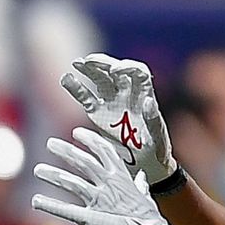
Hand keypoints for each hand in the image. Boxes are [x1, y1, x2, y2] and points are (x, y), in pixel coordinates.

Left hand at [32, 128, 181, 224]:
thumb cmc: (151, 221)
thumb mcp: (146, 198)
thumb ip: (140, 185)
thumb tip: (141, 176)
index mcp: (123, 178)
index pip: (104, 151)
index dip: (90, 140)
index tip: (76, 133)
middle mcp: (110, 185)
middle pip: (84, 162)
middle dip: (66, 151)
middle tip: (50, 143)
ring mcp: (100, 201)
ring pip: (72, 182)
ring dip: (53, 175)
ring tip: (37, 169)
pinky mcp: (92, 219)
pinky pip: (67, 210)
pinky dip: (50, 205)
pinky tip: (35, 200)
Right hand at [60, 53, 177, 184]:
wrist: (145, 164)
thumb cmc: (157, 150)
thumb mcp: (159, 137)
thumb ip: (153, 120)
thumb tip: (148, 101)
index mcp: (145, 94)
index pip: (137, 72)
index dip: (127, 67)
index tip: (116, 70)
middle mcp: (128, 93)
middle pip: (115, 71)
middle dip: (103, 63)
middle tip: (89, 61)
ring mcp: (112, 102)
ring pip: (99, 79)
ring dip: (88, 70)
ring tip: (76, 64)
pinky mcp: (98, 114)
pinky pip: (86, 98)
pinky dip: (76, 88)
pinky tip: (65, 79)